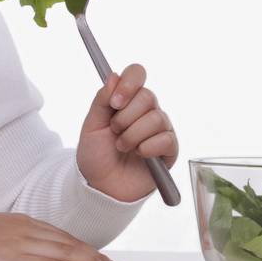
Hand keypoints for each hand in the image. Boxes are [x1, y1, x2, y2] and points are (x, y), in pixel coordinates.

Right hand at [0, 212, 120, 260]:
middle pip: (69, 243)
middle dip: (95, 256)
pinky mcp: (10, 259)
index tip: (100, 258)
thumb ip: (16, 240)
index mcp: (21, 221)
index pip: (61, 235)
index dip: (83, 247)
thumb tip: (33, 255)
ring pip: (64, 253)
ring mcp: (19, 242)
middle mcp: (25, 228)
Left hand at [76, 63, 178, 202]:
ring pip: (156, 118)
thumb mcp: (92, 125)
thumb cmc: (96, 155)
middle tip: (115, 132)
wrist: (100, 187)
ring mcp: (160, 129)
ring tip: (123, 147)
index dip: (129, 83)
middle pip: (148, 96)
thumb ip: (102, 100)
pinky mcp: (169, 149)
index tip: (115, 102)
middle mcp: (147, 111)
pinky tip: (139, 155)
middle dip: (125, 117)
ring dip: (133, 135)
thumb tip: (113, 76)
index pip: (137, 74)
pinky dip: (148, 147)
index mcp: (128, 100)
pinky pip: (166, 139)